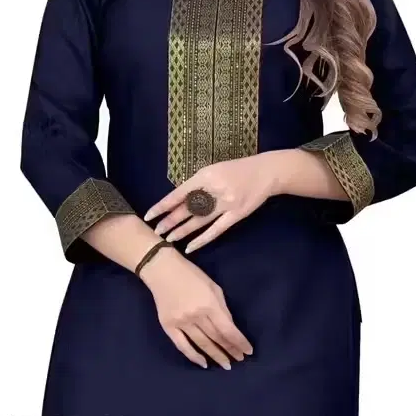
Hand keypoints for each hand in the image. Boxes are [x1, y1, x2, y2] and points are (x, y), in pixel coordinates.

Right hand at [140, 250, 252, 368]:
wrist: (162, 269)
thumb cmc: (191, 275)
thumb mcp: (212, 286)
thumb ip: (222, 307)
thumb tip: (229, 327)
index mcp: (209, 303)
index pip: (228, 329)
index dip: (239, 342)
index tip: (248, 351)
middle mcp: (196, 315)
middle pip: (216, 338)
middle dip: (230, 350)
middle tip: (239, 360)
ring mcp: (181, 322)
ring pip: (202, 344)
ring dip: (216, 356)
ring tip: (226, 365)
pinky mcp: (168, 326)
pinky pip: (182, 346)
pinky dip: (194, 357)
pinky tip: (204, 363)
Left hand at [143, 150, 297, 251]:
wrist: (266, 171)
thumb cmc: (238, 169)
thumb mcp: (215, 170)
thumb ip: (199, 183)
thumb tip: (180, 199)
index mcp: (206, 175)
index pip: (179, 193)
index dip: (163, 205)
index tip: (149, 214)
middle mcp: (214, 189)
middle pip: (187, 209)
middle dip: (170, 220)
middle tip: (155, 231)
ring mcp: (226, 203)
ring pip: (199, 221)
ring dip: (182, 231)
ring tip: (168, 239)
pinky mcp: (237, 214)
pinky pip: (216, 230)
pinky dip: (202, 239)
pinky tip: (190, 247)